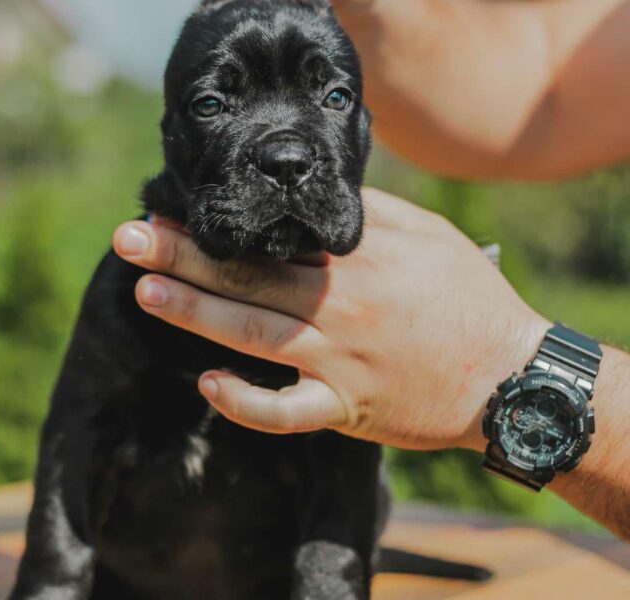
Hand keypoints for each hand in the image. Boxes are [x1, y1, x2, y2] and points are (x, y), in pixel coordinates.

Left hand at [112, 188, 549, 450]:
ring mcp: (340, 360)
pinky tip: (208, 385)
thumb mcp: (427, 234)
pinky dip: (246, 403)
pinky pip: (286, 411)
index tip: (169, 209)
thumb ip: (369, 212)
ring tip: (146, 293)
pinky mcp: (347, 407)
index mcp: (356, 260)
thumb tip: (314, 192)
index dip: (216, 224)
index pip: (271, 235)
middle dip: (182, 256)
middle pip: (249, 278)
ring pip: (254, 334)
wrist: (510, 374)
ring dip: (196, 313)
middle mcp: (340, 306)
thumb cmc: (468, 297)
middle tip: (128, 239)